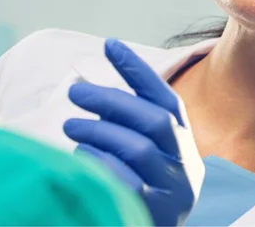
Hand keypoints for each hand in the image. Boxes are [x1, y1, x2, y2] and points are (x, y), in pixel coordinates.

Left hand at [63, 38, 203, 226]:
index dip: (139, 70)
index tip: (110, 44)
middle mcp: (185, 162)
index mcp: (183, 139)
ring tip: (70, 124)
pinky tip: (80, 155)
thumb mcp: (146, 150)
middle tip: (75, 91)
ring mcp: (174, 190)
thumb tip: (87, 85)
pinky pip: (125, 182)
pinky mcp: (156, 214)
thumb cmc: (143, 183)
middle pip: (154, 120)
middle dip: (112, 100)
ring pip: (138, 148)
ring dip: (99, 130)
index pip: (165, 97)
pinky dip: (99, 164)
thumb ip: (127, 122)